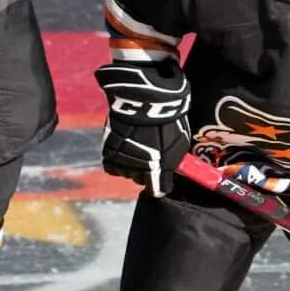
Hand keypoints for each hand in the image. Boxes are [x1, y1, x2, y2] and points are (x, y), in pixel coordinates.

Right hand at [94, 61, 190, 196]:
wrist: (145, 100)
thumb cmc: (167, 119)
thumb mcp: (180, 142)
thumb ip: (176, 160)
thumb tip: (176, 168)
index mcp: (159, 171)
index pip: (159, 190)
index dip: (161, 184)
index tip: (163, 178)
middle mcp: (139, 170)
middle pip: (141, 181)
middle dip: (146, 172)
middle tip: (151, 156)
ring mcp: (122, 161)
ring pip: (126, 173)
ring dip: (130, 164)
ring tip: (137, 146)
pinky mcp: (109, 151)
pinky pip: (112, 165)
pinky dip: (117, 159)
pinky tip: (124, 147)